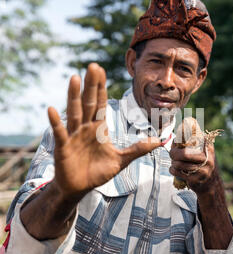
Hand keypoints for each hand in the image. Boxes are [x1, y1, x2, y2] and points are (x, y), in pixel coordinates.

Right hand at [48, 63, 160, 199]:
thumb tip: (160, 141)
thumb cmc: (98, 171)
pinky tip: (52, 109)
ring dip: (74, 96)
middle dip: (91, 85)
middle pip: (89, 103)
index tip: (101, 70)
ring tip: (75, 78)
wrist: (79, 187)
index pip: (100, 104)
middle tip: (93, 66)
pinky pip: (60, 133)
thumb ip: (139, 149)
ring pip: (75, 113)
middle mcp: (85, 128)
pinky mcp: (63, 147)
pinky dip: (56, 122)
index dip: (101, 87)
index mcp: (98, 128)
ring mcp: (73, 136)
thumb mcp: (121, 160)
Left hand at [169, 141, 216, 193]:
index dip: (181, 139)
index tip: (176, 141)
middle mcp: (207, 159)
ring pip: (179, 164)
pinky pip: (178, 172)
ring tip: (174, 162)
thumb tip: (175, 140)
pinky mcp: (196, 180)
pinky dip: (172, 170)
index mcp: (208, 148)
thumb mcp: (203, 151)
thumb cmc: (202, 164)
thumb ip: (192, 143)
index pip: (193, 139)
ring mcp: (202, 170)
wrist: (211, 183)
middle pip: (184, 153)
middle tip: (171, 153)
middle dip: (174, 153)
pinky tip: (173, 169)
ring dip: (173, 162)